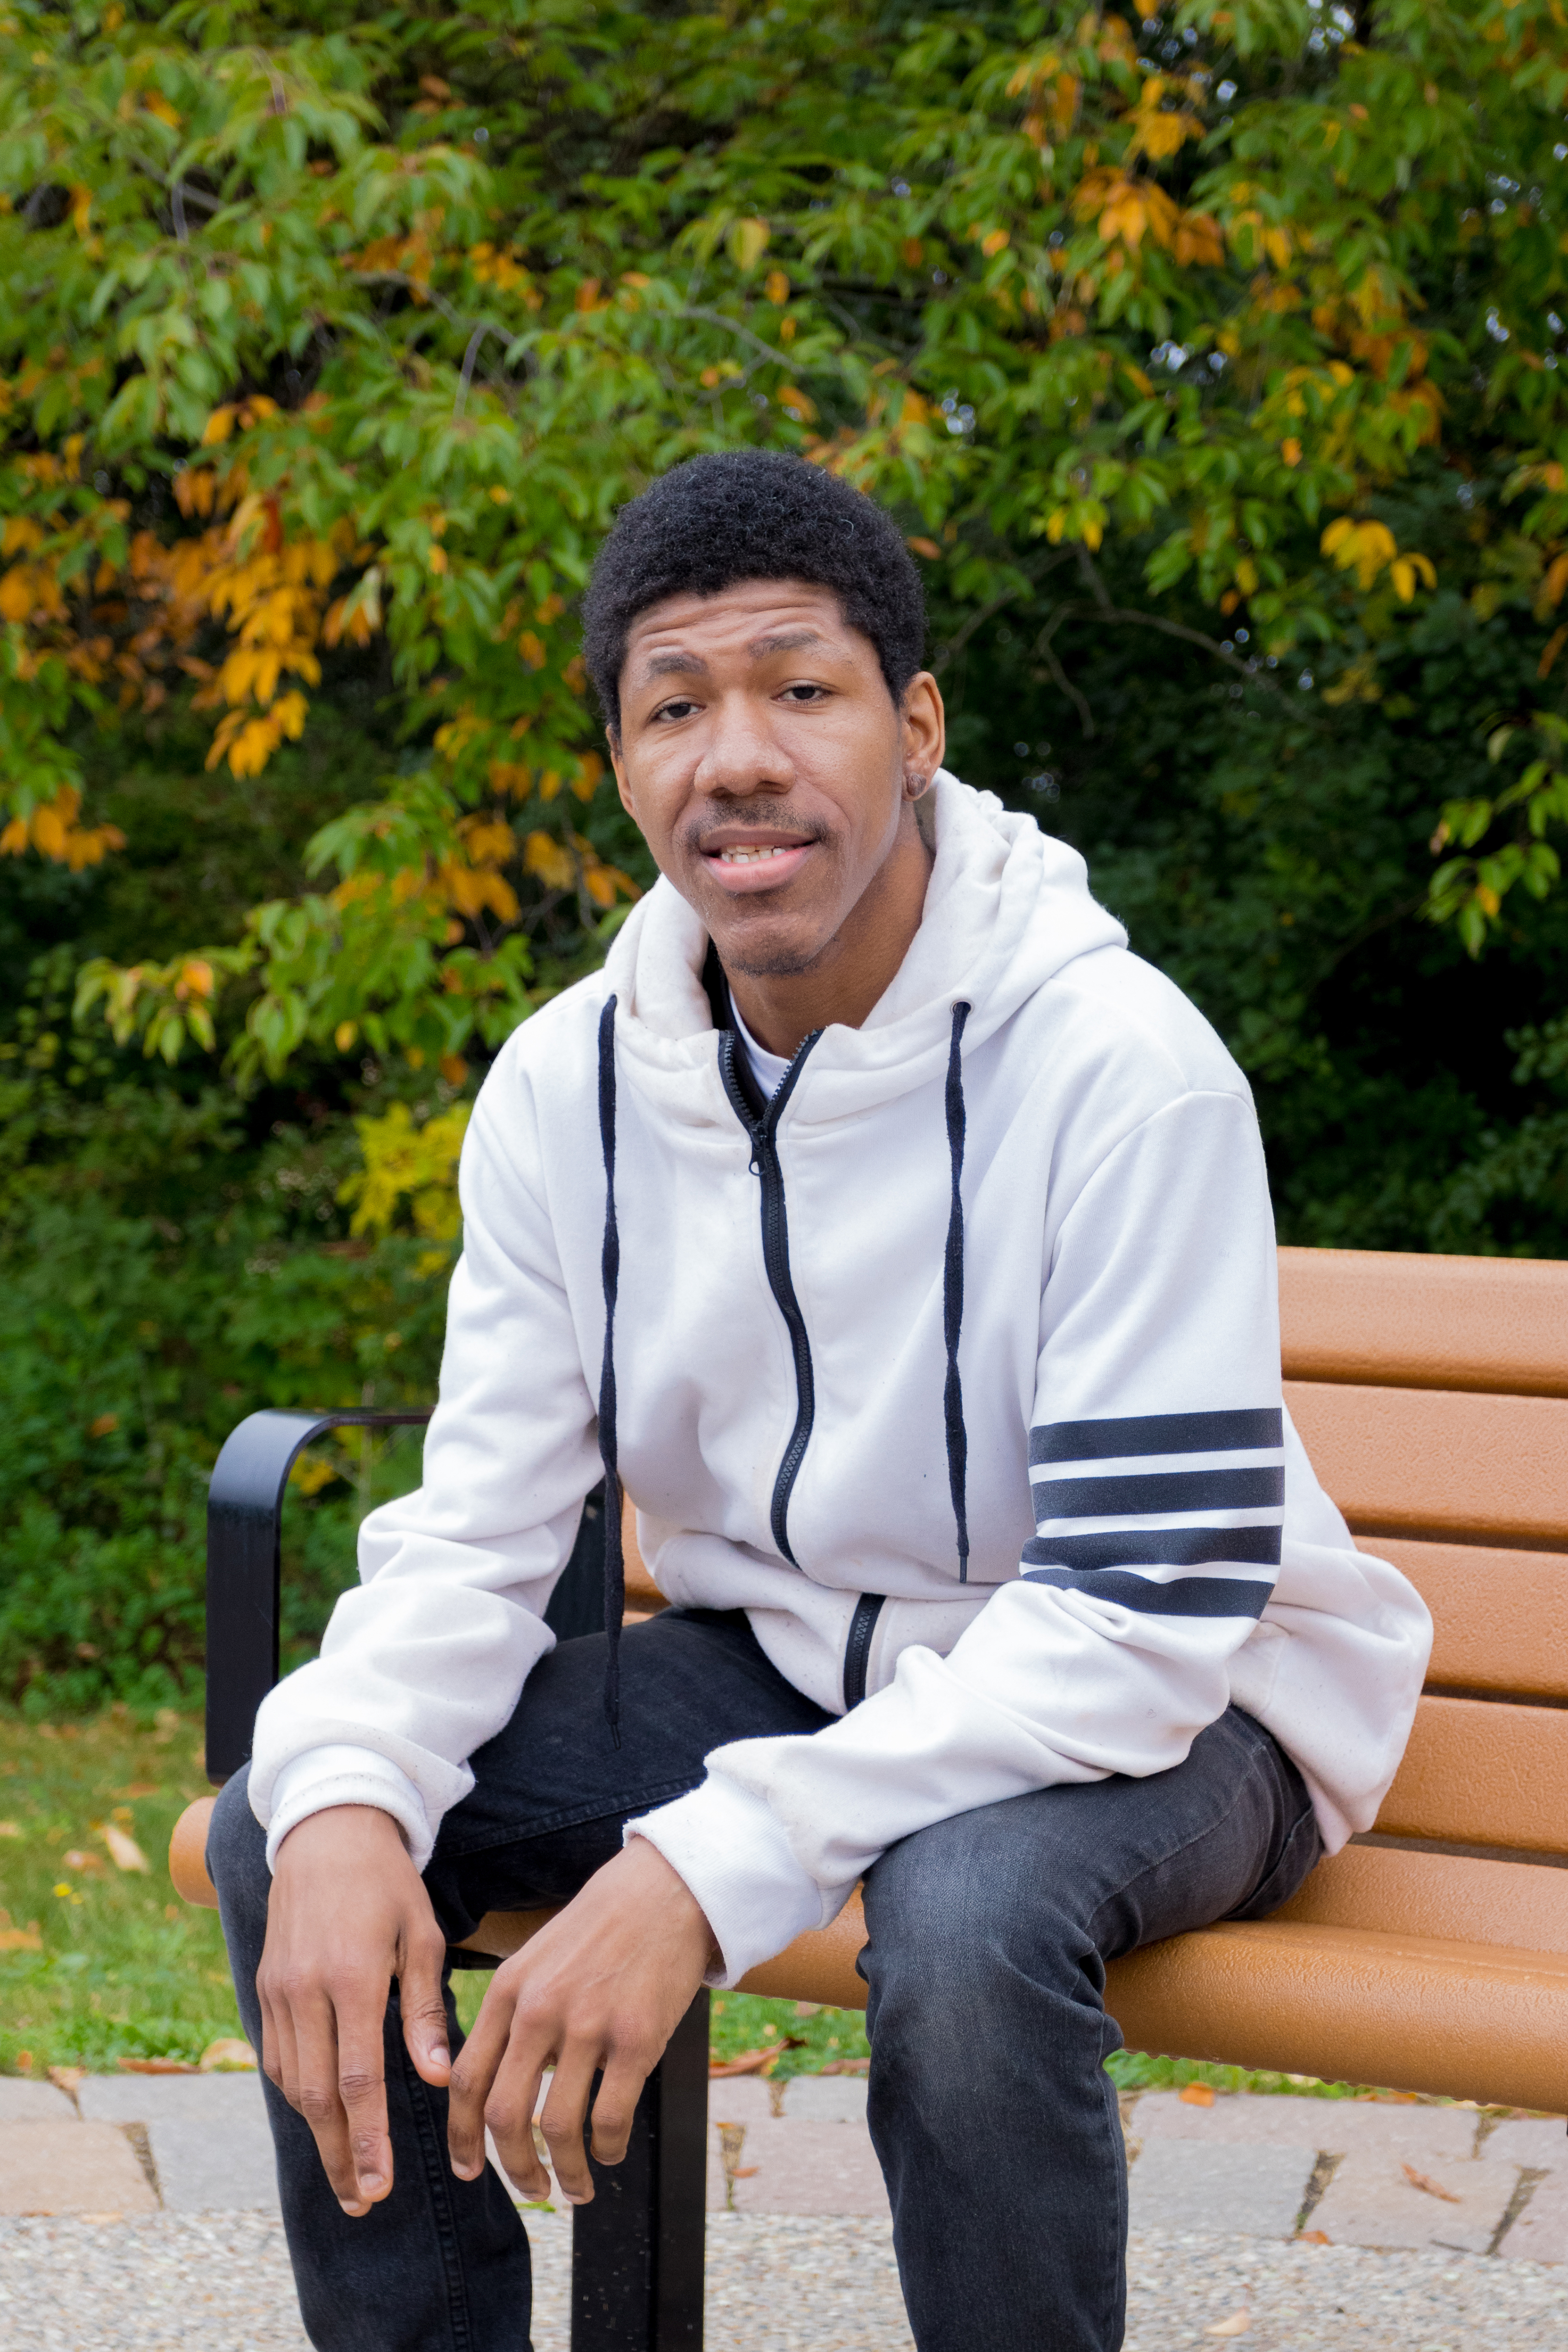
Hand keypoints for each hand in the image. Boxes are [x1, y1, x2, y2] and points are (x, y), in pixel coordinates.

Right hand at [258, 1804, 449, 2216]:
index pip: (357, 2078)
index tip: (380, 2187)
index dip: (367, 2139)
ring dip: (317, 2134)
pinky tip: (322, 2117)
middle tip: (363, 2204)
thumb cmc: (388, 1882)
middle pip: (317, 2095)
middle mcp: (306, 1989)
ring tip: (347, 2175)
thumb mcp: (422, 1935)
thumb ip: (426, 2010)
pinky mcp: (265, 1986)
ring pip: (291, 2082)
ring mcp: (278, 1989)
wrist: (326, 1830)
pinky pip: (277, 2056)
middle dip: (340, 2155)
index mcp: (352, 1977)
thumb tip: (438, 2080)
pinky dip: (297, 2093)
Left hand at [447, 1838, 714, 2205]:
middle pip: (503, 2115)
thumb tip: (491, 2084)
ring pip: (557, 2127)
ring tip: (575, 2186)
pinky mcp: (636, 2038)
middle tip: (531, 2188)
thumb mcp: (537, 1959)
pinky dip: (607, 2150)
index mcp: (507, 1991)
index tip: (468, 2169)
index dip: (462, 2137)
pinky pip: (610, 2117)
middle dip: (512, 2167)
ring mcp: (588, 2025)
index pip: (466, 2080)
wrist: (664, 1891)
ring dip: (564, 2171)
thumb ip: (511, 2014)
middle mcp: (539, 2010)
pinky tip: (610, 2152)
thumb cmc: (600, 1928)